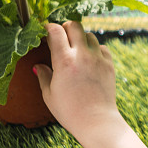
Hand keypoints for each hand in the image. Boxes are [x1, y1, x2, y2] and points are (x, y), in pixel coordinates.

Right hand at [33, 21, 147, 147]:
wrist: (96, 121)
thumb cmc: (69, 111)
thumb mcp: (49, 95)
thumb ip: (43, 76)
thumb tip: (38, 66)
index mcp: (64, 61)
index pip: (56, 31)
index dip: (48, 27)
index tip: (45, 30)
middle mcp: (82, 55)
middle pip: (74, 25)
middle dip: (66, 27)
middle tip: (61, 36)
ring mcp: (98, 58)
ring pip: (89, 35)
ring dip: (81, 37)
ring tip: (75, 49)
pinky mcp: (109, 64)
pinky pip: (102, 47)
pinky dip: (95, 48)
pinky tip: (89, 58)